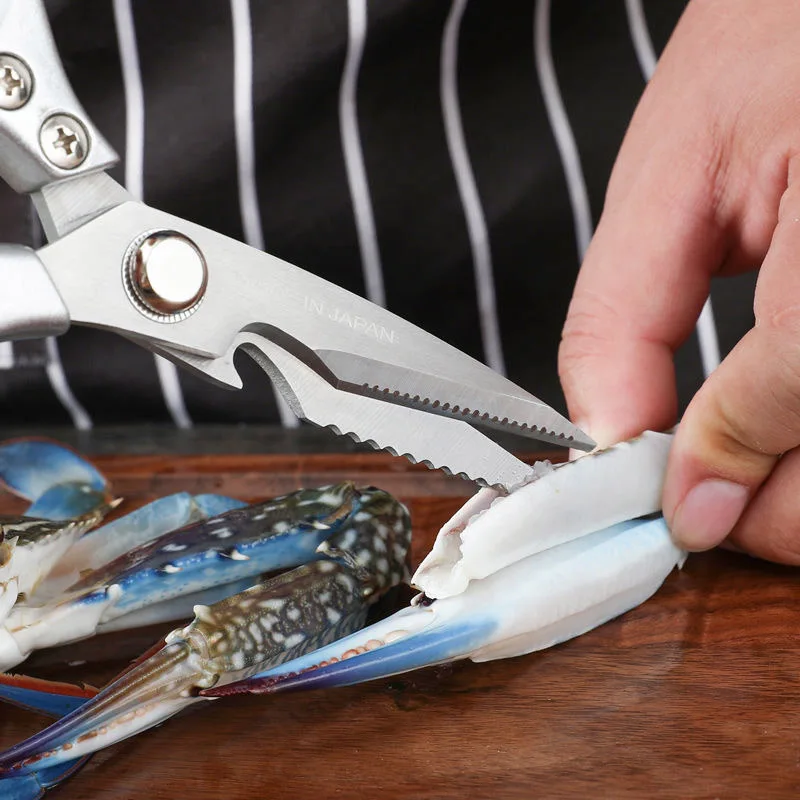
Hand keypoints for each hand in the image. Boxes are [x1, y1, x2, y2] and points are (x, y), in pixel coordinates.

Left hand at [559, 0, 799, 563]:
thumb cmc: (777, 41)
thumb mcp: (672, 173)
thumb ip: (626, 317)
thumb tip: (614, 437)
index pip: (796, 382)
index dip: (720, 470)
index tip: (672, 503)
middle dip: (767, 503)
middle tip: (703, 482)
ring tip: (747, 440)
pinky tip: (791, 407)